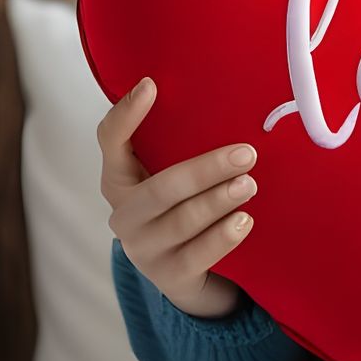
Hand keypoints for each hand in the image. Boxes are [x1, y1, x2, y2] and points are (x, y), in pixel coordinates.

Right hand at [98, 76, 260, 319]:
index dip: (126, 114)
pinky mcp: (167, 276)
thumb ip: (180, 144)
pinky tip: (244, 221)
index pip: (110, 142)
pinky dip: (221, 238)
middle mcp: (124, 214)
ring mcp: (143, 249)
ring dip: (218, 201)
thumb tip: (226, 95)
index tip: (151, 84)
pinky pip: (195, 257)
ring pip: (180, 222)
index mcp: (119, 179)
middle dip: (205, 169)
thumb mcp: (173, 173)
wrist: (186, 272)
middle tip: (247, 154)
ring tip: (249, 185)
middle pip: (161, 188)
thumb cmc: (182, 206)